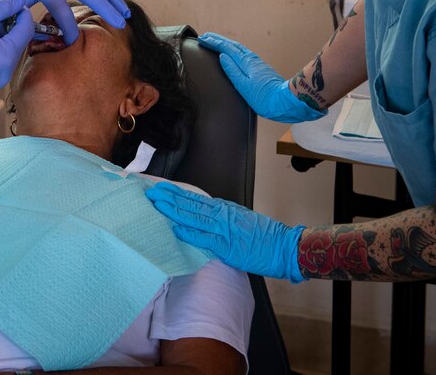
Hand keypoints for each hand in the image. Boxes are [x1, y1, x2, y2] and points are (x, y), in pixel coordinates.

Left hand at [146, 181, 305, 282]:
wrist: (284, 247)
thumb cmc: (263, 236)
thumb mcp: (239, 218)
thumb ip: (220, 216)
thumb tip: (202, 214)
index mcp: (223, 209)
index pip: (193, 198)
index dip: (175, 193)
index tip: (159, 188)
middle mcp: (221, 215)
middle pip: (190, 204)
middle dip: (168, 198)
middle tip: (150, 191)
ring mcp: (224, 229)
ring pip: (194, 217)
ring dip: (174, 210)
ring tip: (157, 203)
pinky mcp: (228, 246)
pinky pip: (205, 238)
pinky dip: (190, 233)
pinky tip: (176, 228)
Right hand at [197, 32, 324, 122]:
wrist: (286, 102)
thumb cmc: (265, 97)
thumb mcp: (244, 86)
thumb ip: (232, 70)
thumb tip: (222, 57)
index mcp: (246, 62)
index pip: (226, 48)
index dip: (214, 42)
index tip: (202, 39)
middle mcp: (252, 59)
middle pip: (233, 45)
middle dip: (218, 40)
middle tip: (206, 36)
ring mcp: (257, 63)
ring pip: (238, 48)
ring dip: (226, 43)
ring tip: (216, 42)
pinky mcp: (261, 69)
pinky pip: (243, 54)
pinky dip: (234, 50)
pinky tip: (233, 54)